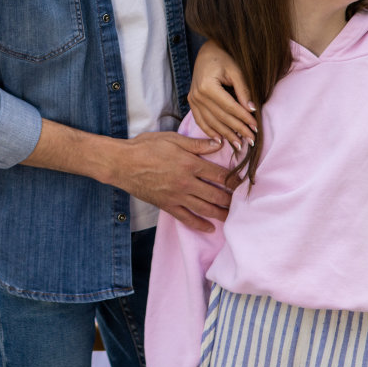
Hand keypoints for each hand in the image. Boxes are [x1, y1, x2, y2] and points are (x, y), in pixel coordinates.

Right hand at [112, 132, 233, 231]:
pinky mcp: (167, 206)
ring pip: (205, 209)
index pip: (220, 174)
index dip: (235, 180)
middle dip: (232, 200)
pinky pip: (187, 219)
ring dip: (221, 214)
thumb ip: (196, 143)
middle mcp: (187, 182)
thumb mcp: (172, 139)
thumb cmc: (146, 147)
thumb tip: (218, 143)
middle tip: (243, 203)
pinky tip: (210, 228)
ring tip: (233, 217)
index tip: (244, 183)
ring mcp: (178, 196)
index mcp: (191, 163)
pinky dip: (200, 225)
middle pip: (216, 194)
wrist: (123, 163)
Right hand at [187, 42, 257, 144]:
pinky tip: (220, 140)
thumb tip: (252, 110)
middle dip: (238, 130)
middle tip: (252, 140)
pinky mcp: (191, 102)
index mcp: (207, 86)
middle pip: (221, 117)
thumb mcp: (236, 71)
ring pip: (211, 122)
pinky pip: (200, 120)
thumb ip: (244, 90)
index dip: (244, 118)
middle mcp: (197, 95)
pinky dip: (210, 131)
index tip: (256, 127)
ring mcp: (192, 99)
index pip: (230, 107)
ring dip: (226, 134)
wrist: (207, 53)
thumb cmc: (224, 58)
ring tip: (239, 144)